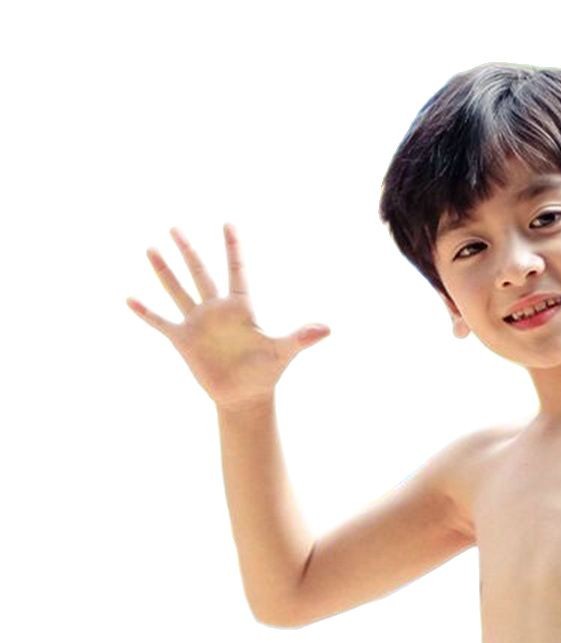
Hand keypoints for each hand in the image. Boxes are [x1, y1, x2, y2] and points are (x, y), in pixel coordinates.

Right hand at [127, 224, 329, 412]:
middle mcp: (216, 311)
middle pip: (200, 273)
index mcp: (240, 308)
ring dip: (164, 271)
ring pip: (178, 290)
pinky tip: (130, 299)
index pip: (236, 270)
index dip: (233, 248)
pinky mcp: (183, 340)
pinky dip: (145, 313)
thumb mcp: (282, 353)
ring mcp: (198, 323)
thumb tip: (327, 329)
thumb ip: (301, 338)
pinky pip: (161, 322)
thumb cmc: (265, 374)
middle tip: (175, 227)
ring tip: (151, 248)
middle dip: (188, 251)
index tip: (228, 223)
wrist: (245, 397)